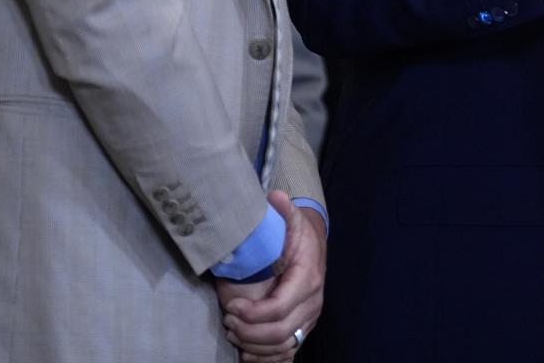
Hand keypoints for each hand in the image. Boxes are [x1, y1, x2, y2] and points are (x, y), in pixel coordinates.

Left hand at [218, 192, 326, 361]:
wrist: (315, 245)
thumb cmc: (299, 234)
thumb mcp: (293, 219)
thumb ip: (284, 209)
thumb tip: (274, 196)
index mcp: (308, 279)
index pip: (279, 308)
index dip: (252, 313)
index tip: (230, 306)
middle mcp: (312, 302)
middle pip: (279, 332)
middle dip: (248, 331)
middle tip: (227, 320)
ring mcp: (309, 318)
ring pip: (282, 345)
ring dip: (254, 345)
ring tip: (232, 332)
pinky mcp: (303, 327)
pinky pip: (287, 351)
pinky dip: (266, 358)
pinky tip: (246, 354)